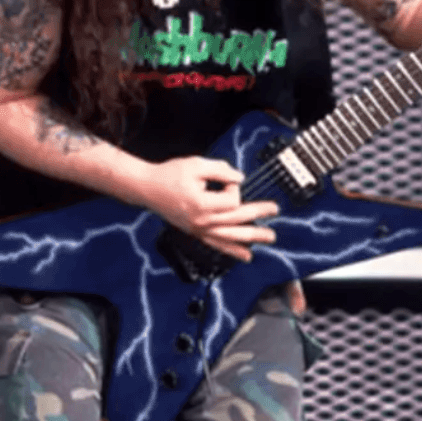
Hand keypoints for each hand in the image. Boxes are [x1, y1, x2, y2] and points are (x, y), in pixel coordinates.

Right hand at [140, 156, 278, 261]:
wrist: (147, 188)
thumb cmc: (169, 175)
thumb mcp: (196, 164)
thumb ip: (220, 170)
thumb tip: (240, 179)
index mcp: (202, 204)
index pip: (232, 200)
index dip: (233, 187)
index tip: (226, 179)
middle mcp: (202, 221)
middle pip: (237, 220)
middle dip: (258, 213)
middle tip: (274, 209)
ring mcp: (199, 230)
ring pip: (231, 236)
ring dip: (252, 237)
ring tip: (269, 238)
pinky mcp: (196, 233)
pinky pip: (218, 245)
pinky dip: (233, 250)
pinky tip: (246, 255)